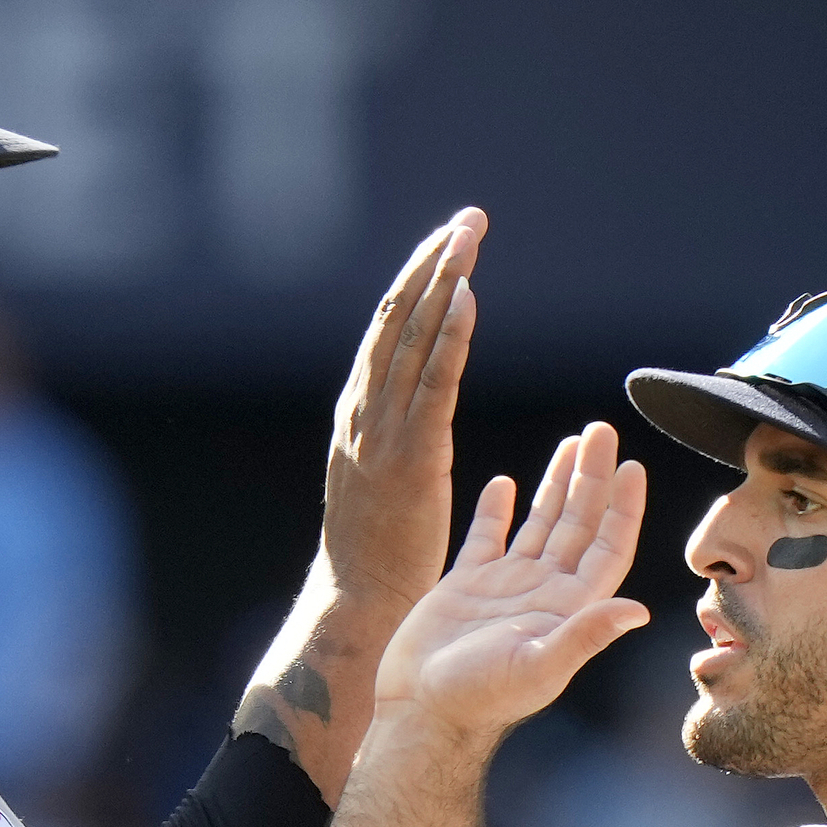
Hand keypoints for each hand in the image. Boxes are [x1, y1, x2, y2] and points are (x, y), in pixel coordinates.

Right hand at [321, 208, 482, 613]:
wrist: (357, 606)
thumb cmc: (375, 557)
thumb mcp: (377, 482)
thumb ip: (391, 439)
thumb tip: (407, 411)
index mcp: (356, 416)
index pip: (387, 332)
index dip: (417, 283)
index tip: (446, 243)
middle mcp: (364, 412)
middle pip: (398, 318)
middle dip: (432, 263)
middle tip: (468, 220)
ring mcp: (384, 432)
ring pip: (414, 338)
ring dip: (444, 280)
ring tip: (469, 235)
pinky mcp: (412, 457)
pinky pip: (434, 383)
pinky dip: (449, 336)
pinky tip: (469, 295)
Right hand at [372, 423, 648, 740]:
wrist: (422, 713)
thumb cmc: (481, 698)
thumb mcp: (540, 665)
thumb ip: (586, 634)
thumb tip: (640, 611)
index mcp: (568, 608)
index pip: (607, 548)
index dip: (623, 509)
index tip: (632, 466)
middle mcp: (544, 592)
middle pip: (579, 524)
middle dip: (592, 477)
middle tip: (602, 430)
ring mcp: (506, 587)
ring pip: (540, 522)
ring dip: (557, 484)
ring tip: (572, 442)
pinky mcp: (465, 585)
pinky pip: (487, 537)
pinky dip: (498, 509)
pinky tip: (505, 483)